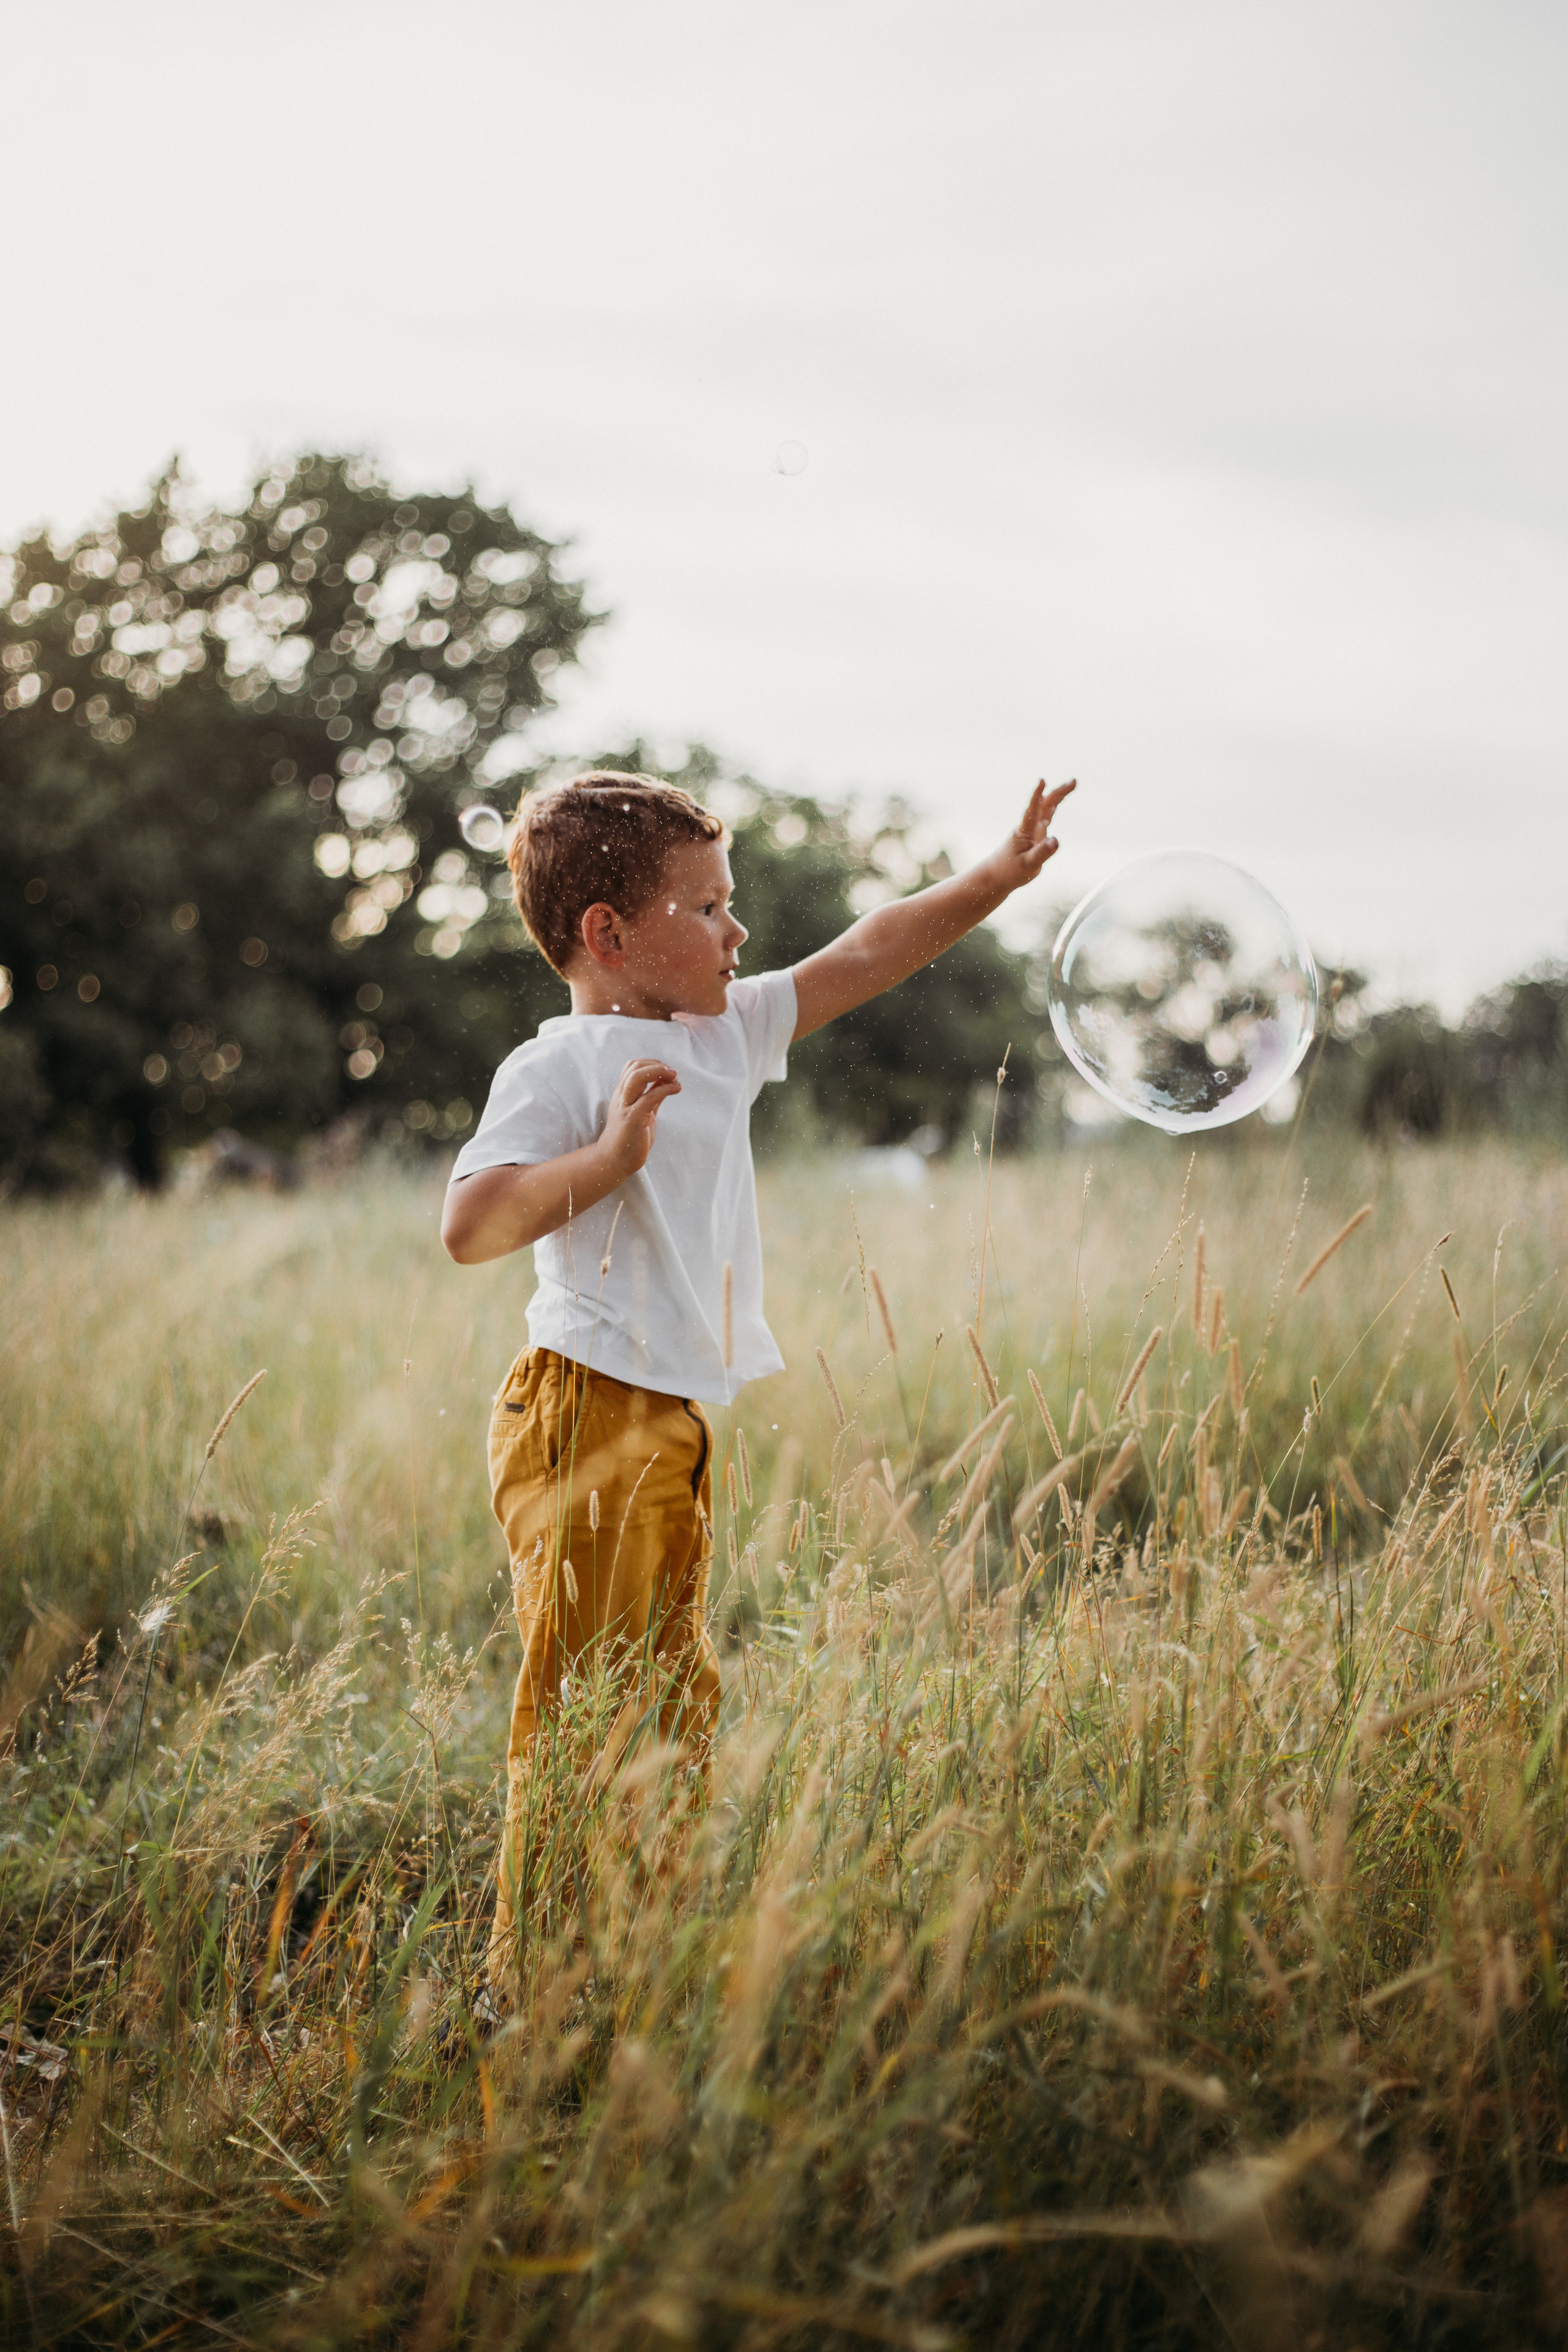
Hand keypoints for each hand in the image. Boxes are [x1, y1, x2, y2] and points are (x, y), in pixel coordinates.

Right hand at [599, 1056, 680, 1176]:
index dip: (652, 1063)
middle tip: (673, 1073)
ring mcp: (626, 1107)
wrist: (614, 1160)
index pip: (632, 1066)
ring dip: (659, 1072)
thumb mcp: (642, 1111)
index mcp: (623, 1093)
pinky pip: (649, 1098)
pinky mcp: (633, 1119)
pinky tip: (676, 1089)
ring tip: (674, 1077)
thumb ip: (651, 1095)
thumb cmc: (629, 1136)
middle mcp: (622, 1097)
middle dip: (657, 1065)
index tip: (667, 1072)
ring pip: (636, 1077)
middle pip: (634, 1067)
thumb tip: (665, 1080)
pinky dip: (666, 1089)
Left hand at [985, 778, 1075, 895]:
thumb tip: (1056, 841)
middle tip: (1074, 782)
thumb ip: (1042, 853)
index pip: (1032, 810)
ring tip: (1072, 785)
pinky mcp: (1035, 834)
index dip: (1037, 795)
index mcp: (1025, 832)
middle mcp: (1029, 827)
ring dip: (1058, 796)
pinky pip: (1046, 816)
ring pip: (1046, 808)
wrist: (998, 875)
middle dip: (1058, 792)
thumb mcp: (1028, 865)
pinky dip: (1053, 806)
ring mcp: (1033, 829)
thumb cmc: (1011, 871)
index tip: (1041, 780)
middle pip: (1045, 804)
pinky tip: (1058, 801)